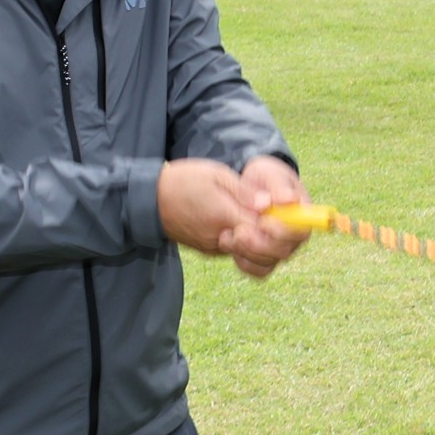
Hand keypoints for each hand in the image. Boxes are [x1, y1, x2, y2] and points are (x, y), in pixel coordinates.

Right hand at [158, 158, 298, 263]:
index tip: (287, 213)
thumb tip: (270, 204)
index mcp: (225, 218)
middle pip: (263, 253)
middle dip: (277, 240)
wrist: (148, 201)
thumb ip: (245, 192)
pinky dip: (250, 244)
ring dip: (264, 243)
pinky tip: (250, 225)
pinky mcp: (210, 251)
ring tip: (266, 221)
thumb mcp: (217, 176)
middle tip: (278, 220)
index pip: (265, 232)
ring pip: (252, 257)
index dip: (282, 227)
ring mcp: (215, 249)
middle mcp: (222, 240)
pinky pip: (238, 253)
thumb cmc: (183, 182)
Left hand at [230, 157, 310, 278]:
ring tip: (228, 235)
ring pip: (267, 263)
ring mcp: (278, 250)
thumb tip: (286, 200)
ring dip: (247, 253)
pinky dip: (242, 262)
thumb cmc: (266, 178)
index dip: (283, 232)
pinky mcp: (263, 258)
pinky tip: (229, 244)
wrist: (250, 186)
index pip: (302, 233)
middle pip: (284, 252)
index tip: (262, 221)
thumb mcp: (272, 175)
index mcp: (303, 217)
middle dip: (260, 245)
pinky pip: (256, 270)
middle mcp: (293, 238)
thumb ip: (278, 187)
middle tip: (239, 231)